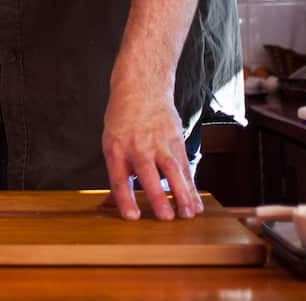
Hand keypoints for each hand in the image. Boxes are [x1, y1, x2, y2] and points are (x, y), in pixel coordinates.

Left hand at [102, 82, 201, 220]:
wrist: (142, 88)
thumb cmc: (123, 120)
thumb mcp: (111, 141)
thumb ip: (118, 172)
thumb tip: (110, 205)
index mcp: (115, 149)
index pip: (119, 178)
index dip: (125, 198)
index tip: (132, 217)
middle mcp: (137, 146)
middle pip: (147, 174)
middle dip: (157, 196)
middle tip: (166, 218)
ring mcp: (158, 143)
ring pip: (172, 170)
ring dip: (182, 194)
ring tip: (188, 215)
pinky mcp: (175, 141)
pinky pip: (184, 166)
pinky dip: (191, 186)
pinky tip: (196, 203)